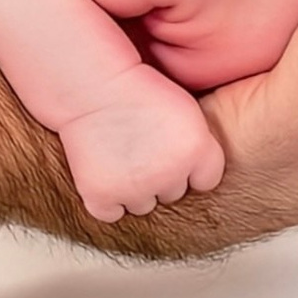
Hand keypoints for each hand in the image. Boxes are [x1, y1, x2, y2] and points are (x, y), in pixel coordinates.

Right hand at [57, 81, 223, 218]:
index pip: (205, 181)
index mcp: (197, 150)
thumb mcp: (187, 110)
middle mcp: (170, 173)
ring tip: (120, 154)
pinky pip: (110, 212)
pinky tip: (103, 170)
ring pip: (142, 205)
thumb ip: (200, 148)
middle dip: (159, 176)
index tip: (171, 148)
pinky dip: (105, 198)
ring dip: (132, 189)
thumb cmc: (139, 91)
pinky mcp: (101, 195)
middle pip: (172, 193)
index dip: (189, 166)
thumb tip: (202, 184)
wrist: (93, 84)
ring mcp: (135, 188)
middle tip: (139, 145)